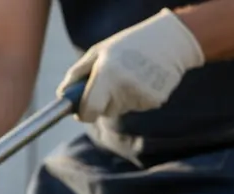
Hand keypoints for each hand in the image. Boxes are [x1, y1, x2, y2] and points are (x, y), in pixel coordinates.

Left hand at [58, 8, 204, 122]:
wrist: (171, 40)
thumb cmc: (129, 43)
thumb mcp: (99, 51)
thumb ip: (77, 73)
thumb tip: (62, 95)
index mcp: (107, 74)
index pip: (89, 110)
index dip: (83, 113)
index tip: (81, 110)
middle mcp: (123, 88)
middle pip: (104, 112)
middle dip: (102, 103)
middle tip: (111, 81)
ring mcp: (140, 96)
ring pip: (120, 110)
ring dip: (120, 99)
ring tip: (130, 75)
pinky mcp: (154, 101)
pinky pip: (136, 107)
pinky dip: (136, 97)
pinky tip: (143, 79)